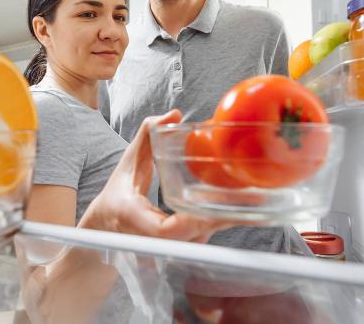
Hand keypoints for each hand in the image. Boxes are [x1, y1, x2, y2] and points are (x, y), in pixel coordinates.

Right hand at [79, 110, 250, 242]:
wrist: (109, 224)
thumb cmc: (119, 194)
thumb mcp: (128, 162)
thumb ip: (147, 136)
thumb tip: (173, 115)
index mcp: (133, 219)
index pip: (166, 231)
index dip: (192, 222)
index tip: (215, 207)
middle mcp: (150, 239)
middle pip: (193, 236)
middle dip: (224, 218)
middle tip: (254, 197)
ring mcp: (165, 248)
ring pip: (200, 240)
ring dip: (226, 221)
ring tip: (255, 200)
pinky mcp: (179, 247)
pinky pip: (201, 238)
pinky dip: (219, 223)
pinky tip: (242, 208)